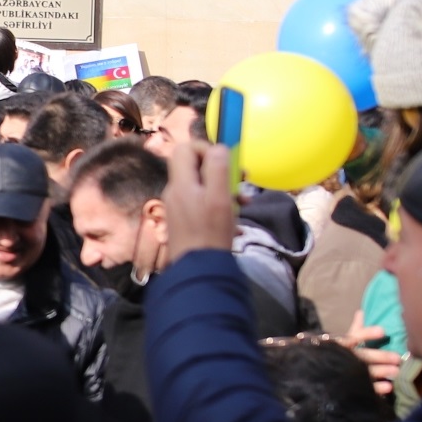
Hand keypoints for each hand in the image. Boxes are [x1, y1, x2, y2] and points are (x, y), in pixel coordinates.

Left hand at [162, 141, 238, 265]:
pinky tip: (235, 226)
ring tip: (245, 206)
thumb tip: (219, 148)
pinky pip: (203, 207)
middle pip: (196, 168)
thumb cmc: (210, 234)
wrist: (198, 273)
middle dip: (222, 172)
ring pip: (203, 188)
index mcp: (181, 183)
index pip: (185, 148)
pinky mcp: (185, 224)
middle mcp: (176, 192)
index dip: (206, 148)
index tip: (226, 162)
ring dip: (226, 192)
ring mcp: (179, 208)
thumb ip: (218, 168)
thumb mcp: (220, 197)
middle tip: (243, 181)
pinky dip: (220, 209)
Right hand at [339, 311, 401, 395]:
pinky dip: (376, 388)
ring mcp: (346, 372)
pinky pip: (364, 387)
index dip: (368, 334)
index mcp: (342, 344)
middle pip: (363, 356)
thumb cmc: (334, 353)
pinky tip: (388, 387)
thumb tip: (361, 312)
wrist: (315, 372)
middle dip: (381, 357)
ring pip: (365, 371)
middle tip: (397, 358)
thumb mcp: (342, 340)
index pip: (355, 336)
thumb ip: (355, 329)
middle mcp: (344, 357)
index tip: (383, 331)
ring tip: (396, 371)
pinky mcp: (349, 386)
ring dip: (381, 371)